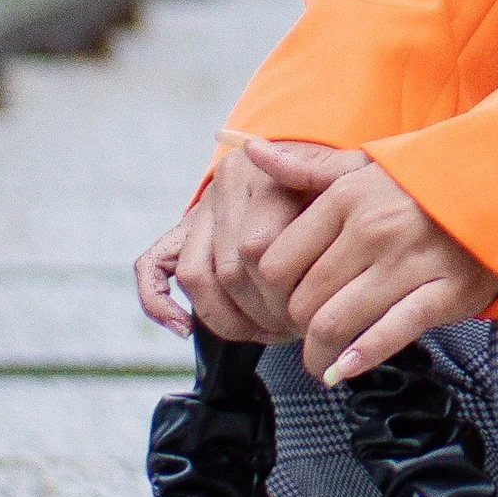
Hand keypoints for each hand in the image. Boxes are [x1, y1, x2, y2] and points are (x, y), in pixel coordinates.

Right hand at [135, 140, 323, 344]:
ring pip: (195, 275)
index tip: (310, 313)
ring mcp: (199, 211)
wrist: (306, 163)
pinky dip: (159, 303)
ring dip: (225, 317)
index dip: (281, 292)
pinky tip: (183, 328)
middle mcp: (222, 187)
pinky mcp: (180, 232)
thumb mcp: (345, 175)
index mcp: (260, 171)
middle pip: (228, 269)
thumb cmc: (333, 183)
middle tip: (292, 331)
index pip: (257, 248)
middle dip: (260, 312)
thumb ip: (322, 175)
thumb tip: (274, 164)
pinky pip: (152, 268)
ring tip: (262, 333)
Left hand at [244, 138, 497, 384]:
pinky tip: (345, 369)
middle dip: (294, 329)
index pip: (275, 263)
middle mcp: (374, 229)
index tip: (278, 306)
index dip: (269, 295)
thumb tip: (249, 153)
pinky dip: (361, 357)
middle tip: (301, 338)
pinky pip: (391, 333)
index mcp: (346, 197)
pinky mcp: (446, 292)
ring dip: (319, 353)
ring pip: (337, 323)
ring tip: (320, 362)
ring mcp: (411, 262)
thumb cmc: (422, 181)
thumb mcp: (363, 165)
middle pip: (303, 300)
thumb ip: (305, 170)